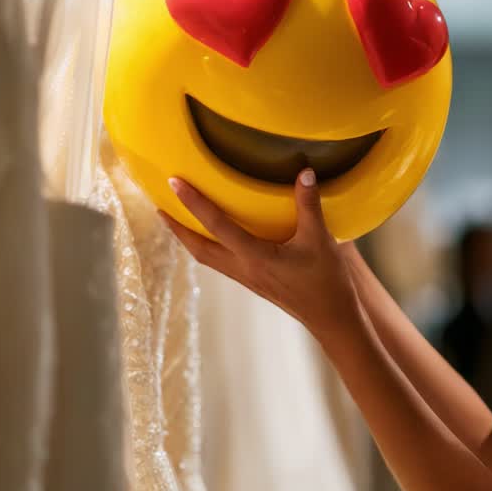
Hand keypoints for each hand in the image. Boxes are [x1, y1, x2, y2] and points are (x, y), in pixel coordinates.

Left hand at [161, 169, 364, 341]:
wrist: (332, 318)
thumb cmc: (327, 281)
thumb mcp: (321, 239)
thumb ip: (309, 204)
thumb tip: (304, 172)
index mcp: (255, 257)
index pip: (217, 225)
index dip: (194, 202)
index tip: (174, 182)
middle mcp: (244, 269)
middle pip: (198, 249)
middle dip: (176, 228)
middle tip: (159, 205)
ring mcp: (247, 279)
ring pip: (206, 258)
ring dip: (189, 239)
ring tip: (177, 220)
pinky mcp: (254, 283)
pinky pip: (221, 262)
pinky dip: (208, 247)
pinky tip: (214, 237)